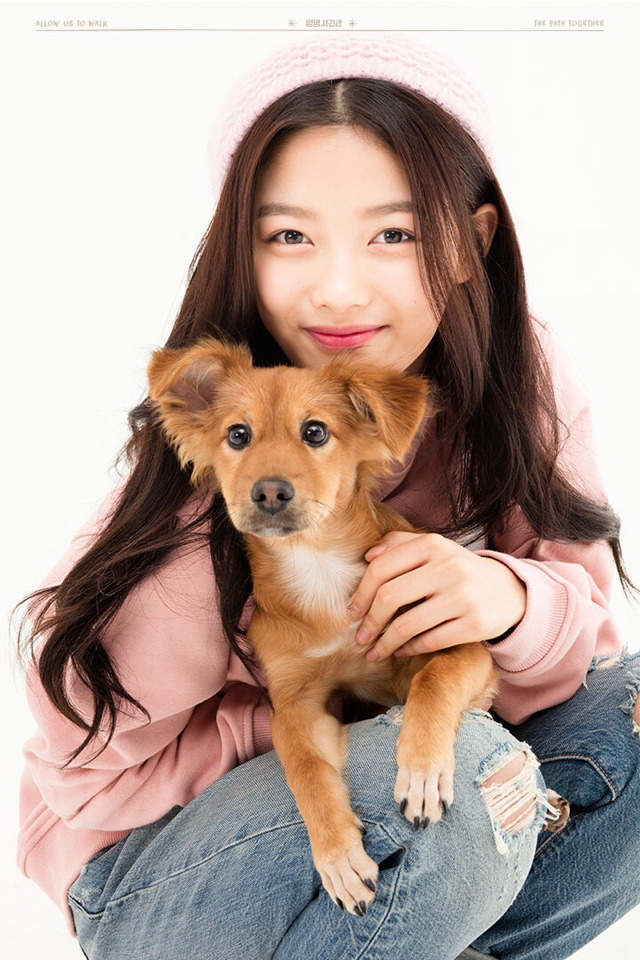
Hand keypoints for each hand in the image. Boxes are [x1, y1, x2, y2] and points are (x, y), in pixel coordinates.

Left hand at [347, 531, 525, 660]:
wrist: (509, 590)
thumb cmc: (458, 569)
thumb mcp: (434, 549)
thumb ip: (399, 545)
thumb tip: (367, 556)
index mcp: (432, 545)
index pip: (380, 568)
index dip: (360, 594)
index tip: (352, 612)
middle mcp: (448, 567)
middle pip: (389, 596)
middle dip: (369, 621)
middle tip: (360, 636)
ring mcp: (463, 596)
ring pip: (407, 625)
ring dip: (384, 643)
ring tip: (374, 652)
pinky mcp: (475, 624)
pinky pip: (430, 641)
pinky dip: (408, 649)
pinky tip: (400, 652)